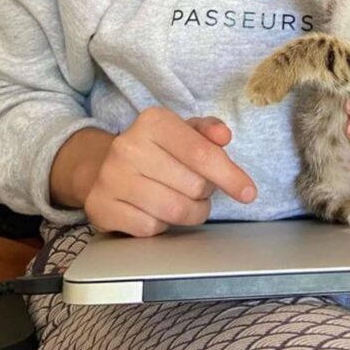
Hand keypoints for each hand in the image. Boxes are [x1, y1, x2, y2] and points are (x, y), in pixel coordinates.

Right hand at [82, 109, 257, 236]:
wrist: (101, 168)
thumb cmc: (155, 150)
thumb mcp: (182, 131)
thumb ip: (207, 130)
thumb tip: (224, 136)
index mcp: (153, 121)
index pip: (201, 153)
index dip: (230, 175)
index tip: (248, 192)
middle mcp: (128, 146)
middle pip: (193, 185)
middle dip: (205, 192)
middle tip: (196, 187)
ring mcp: (111, 178)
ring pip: (175, 211)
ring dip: (191, 213)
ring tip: (185, 202)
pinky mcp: (102, 208)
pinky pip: (151, 228)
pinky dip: (163, 225)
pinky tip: (156, 211)